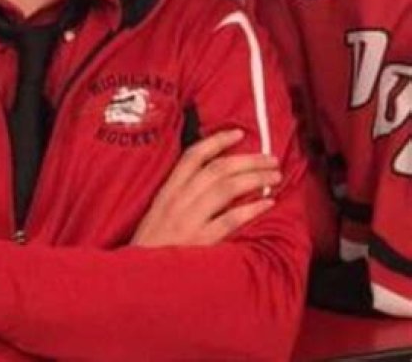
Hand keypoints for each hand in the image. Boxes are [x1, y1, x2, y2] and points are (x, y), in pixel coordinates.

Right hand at [132, 129, 280, 247]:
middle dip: (248, 160)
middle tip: (270, 159)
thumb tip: (212, 177)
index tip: (239, 133)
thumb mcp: (158, 212)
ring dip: (254, 178)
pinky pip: (230, 220)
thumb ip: (179, 194)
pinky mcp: (200, 242)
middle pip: (217, 169)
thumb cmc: (150, 246)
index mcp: (167, 191)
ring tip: (274, 176)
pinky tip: (267, 203)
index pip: (193, 156)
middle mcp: (178, 201)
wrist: (138, 278)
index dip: (217, 141)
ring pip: (226, 188)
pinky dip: (250, 209)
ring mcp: (189, 220)